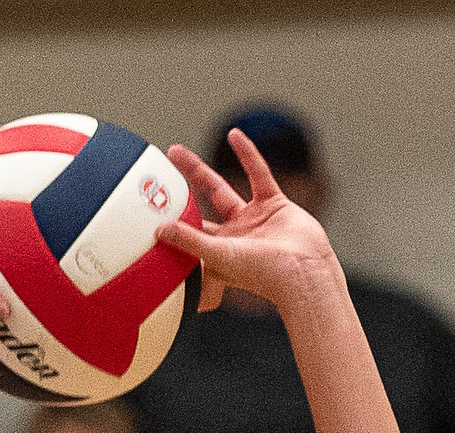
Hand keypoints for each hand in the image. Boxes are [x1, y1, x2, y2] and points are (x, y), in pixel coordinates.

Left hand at [157, 131, 339, 314]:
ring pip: (220, 189)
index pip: (187, 235)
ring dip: (198, 172)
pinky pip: (258, 173)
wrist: (304, 271)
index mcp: (217, 253)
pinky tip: (234, 135)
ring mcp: (253, 219)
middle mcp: (233, 236)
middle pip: (198, 208)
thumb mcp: (219, 255)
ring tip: (177, 154)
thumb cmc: (263, 274)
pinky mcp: (274, 203)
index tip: (149, 209)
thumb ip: (189, 241)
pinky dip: (247, 154)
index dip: (170, 223)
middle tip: (160, 172)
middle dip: (179, 192)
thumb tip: (159, 231)